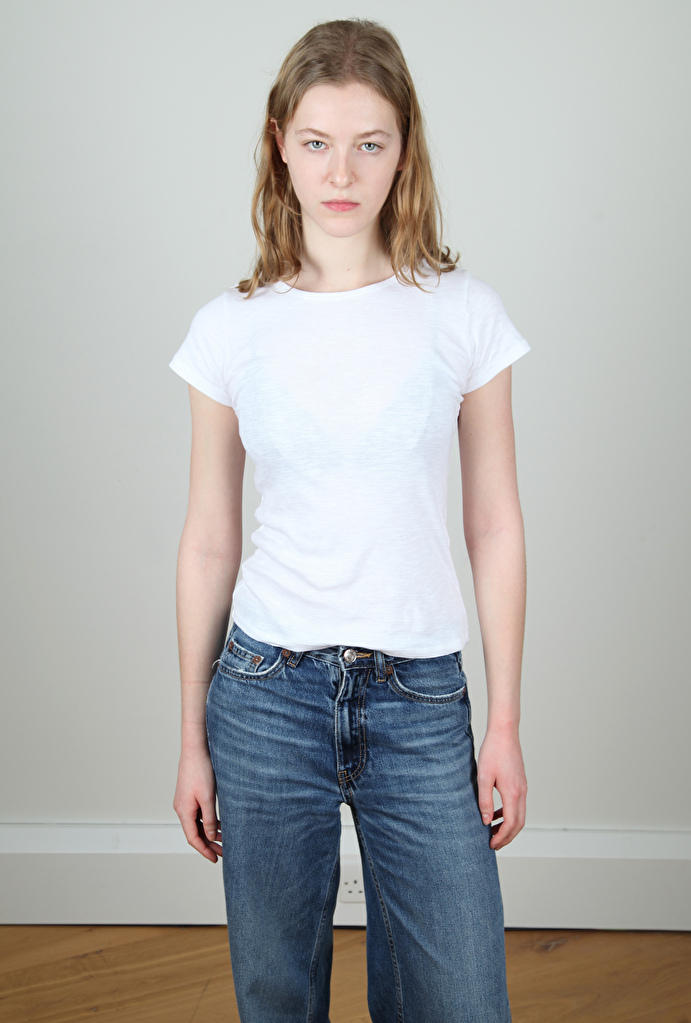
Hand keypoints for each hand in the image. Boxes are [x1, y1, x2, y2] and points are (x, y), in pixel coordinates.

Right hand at [173, 747, 222, 862]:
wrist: (195, 750)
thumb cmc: (201, 771)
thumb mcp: (207, 798)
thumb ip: (208, 818)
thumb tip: (210, 836)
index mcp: (184, 811)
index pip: (193, 838)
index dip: (204, 850)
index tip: (216, 859)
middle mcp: (181, 808)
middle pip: (195, 832)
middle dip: (209, 844)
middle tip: (223, 853)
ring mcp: (184, 802)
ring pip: (197, 823)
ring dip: (209, 832)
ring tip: (224, 840)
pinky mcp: (189, 795)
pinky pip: (198, 814)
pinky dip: (208, 821)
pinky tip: (219, 823)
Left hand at [476, 726, 526, 850]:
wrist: (505, 732)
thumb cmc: (493, 752)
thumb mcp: (483, 777)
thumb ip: (485, 801)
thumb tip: (486, 821)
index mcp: (513, 793)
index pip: (510, 824)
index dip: (501, 837)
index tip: (491, 844)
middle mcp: (522, 792)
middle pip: (519, 823)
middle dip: (507, 837)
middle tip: (494, 844)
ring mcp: (523, 787)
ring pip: (520, 815)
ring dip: (508, 826)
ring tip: (493, 832)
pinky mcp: (520, 782)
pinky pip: (517, 804)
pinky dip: (509, 814)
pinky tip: (496, 814)